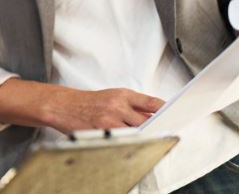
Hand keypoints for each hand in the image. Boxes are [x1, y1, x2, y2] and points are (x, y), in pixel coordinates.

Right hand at [43, 87, 164, 133]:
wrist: (64, 106)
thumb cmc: (88, 102)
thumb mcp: (112, 96)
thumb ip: (132, 105)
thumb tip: (153, 116)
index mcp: (122, 95)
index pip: (152, 103)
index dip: (166, 111)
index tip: (175, 115)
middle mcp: (117, 106)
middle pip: (147, 121)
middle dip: (155, 127)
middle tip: (163, 131)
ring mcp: (110, 121)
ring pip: (136, 133)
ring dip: (142, 136)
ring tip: (146, 138)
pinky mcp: (102, 132)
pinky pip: (122, 140)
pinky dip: (128, 142)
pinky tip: (129, 142)